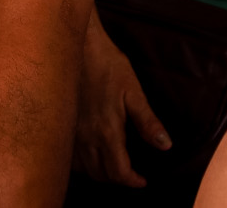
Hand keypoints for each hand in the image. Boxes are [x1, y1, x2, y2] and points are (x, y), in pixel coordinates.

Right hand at [73, 17, 169, 186]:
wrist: (77, 45)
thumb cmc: (107, 64)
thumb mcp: (133, 91)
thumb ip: (147, 121)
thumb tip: (165, 146)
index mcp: (107, 131)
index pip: (118, 172)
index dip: (132, 181)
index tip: (142, 180)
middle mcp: (86, 136)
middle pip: (99, 174)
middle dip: (116, 180)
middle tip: (129, 174)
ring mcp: (70, 130)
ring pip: (83, 167)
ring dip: (98, 173)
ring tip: (111, 166)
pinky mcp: (61, 122)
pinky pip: (69, 154)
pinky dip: (81, 162)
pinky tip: (89, 153)